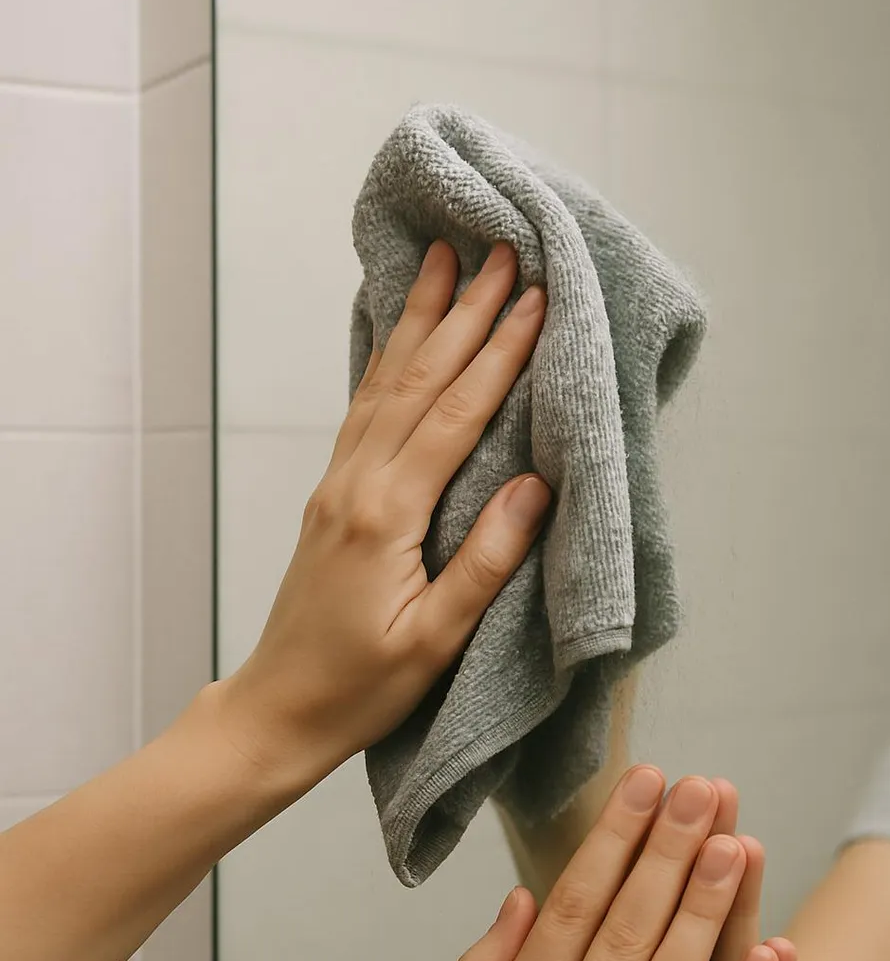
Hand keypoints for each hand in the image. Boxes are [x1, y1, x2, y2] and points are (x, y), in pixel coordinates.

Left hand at [213, 240, 549, 795]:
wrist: (280, 709)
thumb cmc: (361, 689)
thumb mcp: (435, 641)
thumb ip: (486, 563)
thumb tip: (535, 487)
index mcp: (386, 515)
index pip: (455, 416)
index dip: (500, 355)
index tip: (537, 298)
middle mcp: (356, 484)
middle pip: (418, 380)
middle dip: (466, 312)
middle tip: (503, 251)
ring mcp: (337, 485)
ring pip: (385, 383)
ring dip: (421, 320)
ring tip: (447, 260)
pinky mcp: (332, 496)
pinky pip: (363, 408)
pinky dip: (386, 358)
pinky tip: (400, 333)